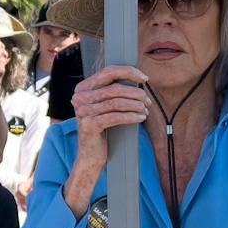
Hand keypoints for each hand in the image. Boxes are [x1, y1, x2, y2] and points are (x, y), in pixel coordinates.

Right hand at [64, 66, 150, 207]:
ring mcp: (83, 111)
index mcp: (83, 88)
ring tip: (145, 110)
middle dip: (136, 93)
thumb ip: (113, 92)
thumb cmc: (102, 130)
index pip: (108, 72)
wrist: (90, 156)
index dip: (128, 72)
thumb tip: (138, 79)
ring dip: (135, 105)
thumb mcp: (104, 107)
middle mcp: (80, 97)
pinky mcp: (89, 125)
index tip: (144, 78)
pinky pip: (115, 117)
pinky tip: (141, 118)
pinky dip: (131, 116)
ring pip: (117, 102)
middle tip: (147, 101)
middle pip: (115, 88)